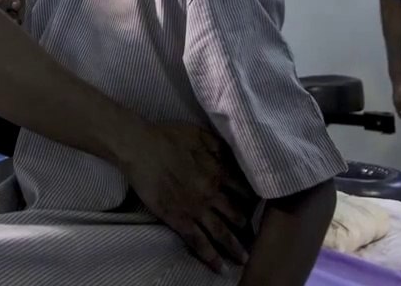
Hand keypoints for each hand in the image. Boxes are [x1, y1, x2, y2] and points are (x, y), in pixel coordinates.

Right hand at [120, 122, 255, 272]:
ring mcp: (196, 209)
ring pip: (221, 232)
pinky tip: (219, 266)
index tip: (259, 209)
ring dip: (234, 247)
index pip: (245, 191)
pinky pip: (198, 241)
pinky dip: (209, 256)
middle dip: (247, 227)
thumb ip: (221, 146)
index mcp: (220, 172)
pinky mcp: (179, 219)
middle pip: (237, 215)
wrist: (142, 147)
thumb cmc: (169, 136)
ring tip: (242, 259)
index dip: (254, 201)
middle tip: (255, 237)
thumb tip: (236, 154)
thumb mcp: (202, 134)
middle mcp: (212, 193)